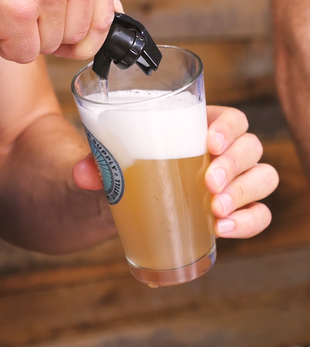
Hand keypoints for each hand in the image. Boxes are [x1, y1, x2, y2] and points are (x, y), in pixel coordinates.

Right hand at [0, 0, 119, 62]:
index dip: (82, 39)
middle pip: (75, 38)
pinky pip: (22, 55)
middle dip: (46, 34)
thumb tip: (113, 14)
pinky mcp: (18, 10)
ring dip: (22, 37)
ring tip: (2, 3)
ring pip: (47, 48)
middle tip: (20, 6)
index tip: (65, 39)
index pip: (104, 20)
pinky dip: (3, 44)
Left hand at [73, 106, 278, 238]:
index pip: (230, 118)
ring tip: (215, 210)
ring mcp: (228, 183)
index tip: (209, 141)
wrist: (123, 201)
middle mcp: (219, 153)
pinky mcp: (228, 211)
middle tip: (208, 183)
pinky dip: (249, 221)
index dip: (229, 127)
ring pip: (262, 177)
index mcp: (196, 128)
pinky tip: (223, 228)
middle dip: (235, 164)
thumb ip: (95, 163)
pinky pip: (258, 213)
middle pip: (251, 147)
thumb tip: (84, 173)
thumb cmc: (124, 170)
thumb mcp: (108, 163)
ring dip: (245, 193)